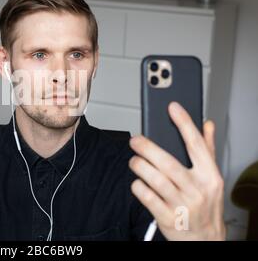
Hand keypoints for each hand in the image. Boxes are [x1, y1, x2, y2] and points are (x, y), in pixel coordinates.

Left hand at [128, 101, 225, 239]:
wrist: (204, 238)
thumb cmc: (205, 204)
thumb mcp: (211, 176)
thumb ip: (207, 149)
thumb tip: (208, 124)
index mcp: (209, 175)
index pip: (196, 144)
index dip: (184, 123)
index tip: (172, 107)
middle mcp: (197, 189)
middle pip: (168, 163)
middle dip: (148, 148)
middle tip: (135, 140)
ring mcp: (182, 205)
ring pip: (155, 180)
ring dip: (140, 167)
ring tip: (134, 160)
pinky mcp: (168, 218)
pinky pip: (147, 198)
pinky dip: (138, 187)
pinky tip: (137, 182)